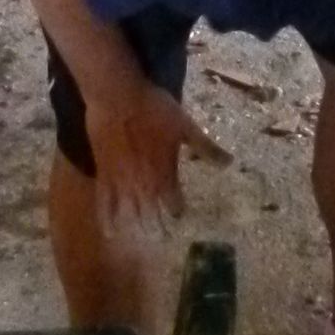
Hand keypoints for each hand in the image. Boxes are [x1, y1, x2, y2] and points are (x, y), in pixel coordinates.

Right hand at [87, 86, 228, 235]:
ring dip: (138, 225)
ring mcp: (122, 182)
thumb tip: (230, 163)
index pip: (175, 203)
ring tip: (143, 238)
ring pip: (131, 213)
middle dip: (159, 225)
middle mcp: (145, 185)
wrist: (118, 96)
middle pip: (153, 214)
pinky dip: (107, 220)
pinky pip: (104, 204)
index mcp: (166, 173)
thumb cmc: (154, 108)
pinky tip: (110, 232)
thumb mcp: (185, 126)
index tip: (180, 214)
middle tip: (162, 236)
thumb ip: (206, 147)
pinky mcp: (104, 176)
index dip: (178, 210)